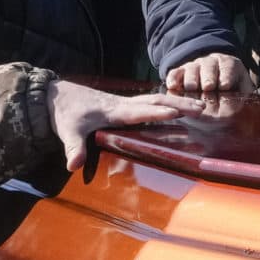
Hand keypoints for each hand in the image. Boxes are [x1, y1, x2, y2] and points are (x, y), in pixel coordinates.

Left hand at [49, 81, 199, 173]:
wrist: (57, 94)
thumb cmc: (65, 113)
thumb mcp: (67, 131)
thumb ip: (73, 148)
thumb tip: (73, 164)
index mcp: (113, 111)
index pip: (139, 111)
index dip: (156, 112)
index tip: (175, 112)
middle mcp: (123, 104)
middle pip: (156, 102)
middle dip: (179, 104)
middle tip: (202, 109)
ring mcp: (125, 103)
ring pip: (156, 99)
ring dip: (178, 101)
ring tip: (201, 107)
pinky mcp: (124, 104)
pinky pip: (151, 102)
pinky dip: (168, 102)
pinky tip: (180, 106)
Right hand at [162, 52, 253, 96]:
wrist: (215, 76)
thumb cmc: (232, 88)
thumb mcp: (243, 89)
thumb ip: (244, 97)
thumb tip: (244, 113)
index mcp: (229, 64)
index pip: (228, 67)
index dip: (226, 76)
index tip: (224, 86)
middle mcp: (211, 62)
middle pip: (208, 66)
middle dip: (208, 76)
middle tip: (208, 87)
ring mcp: (194, 66)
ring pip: (191, 69)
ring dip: (191, 79)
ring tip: (192, 89)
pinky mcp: (181, 72)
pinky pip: (175, 73)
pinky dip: (173, 78)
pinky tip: (173, 86)